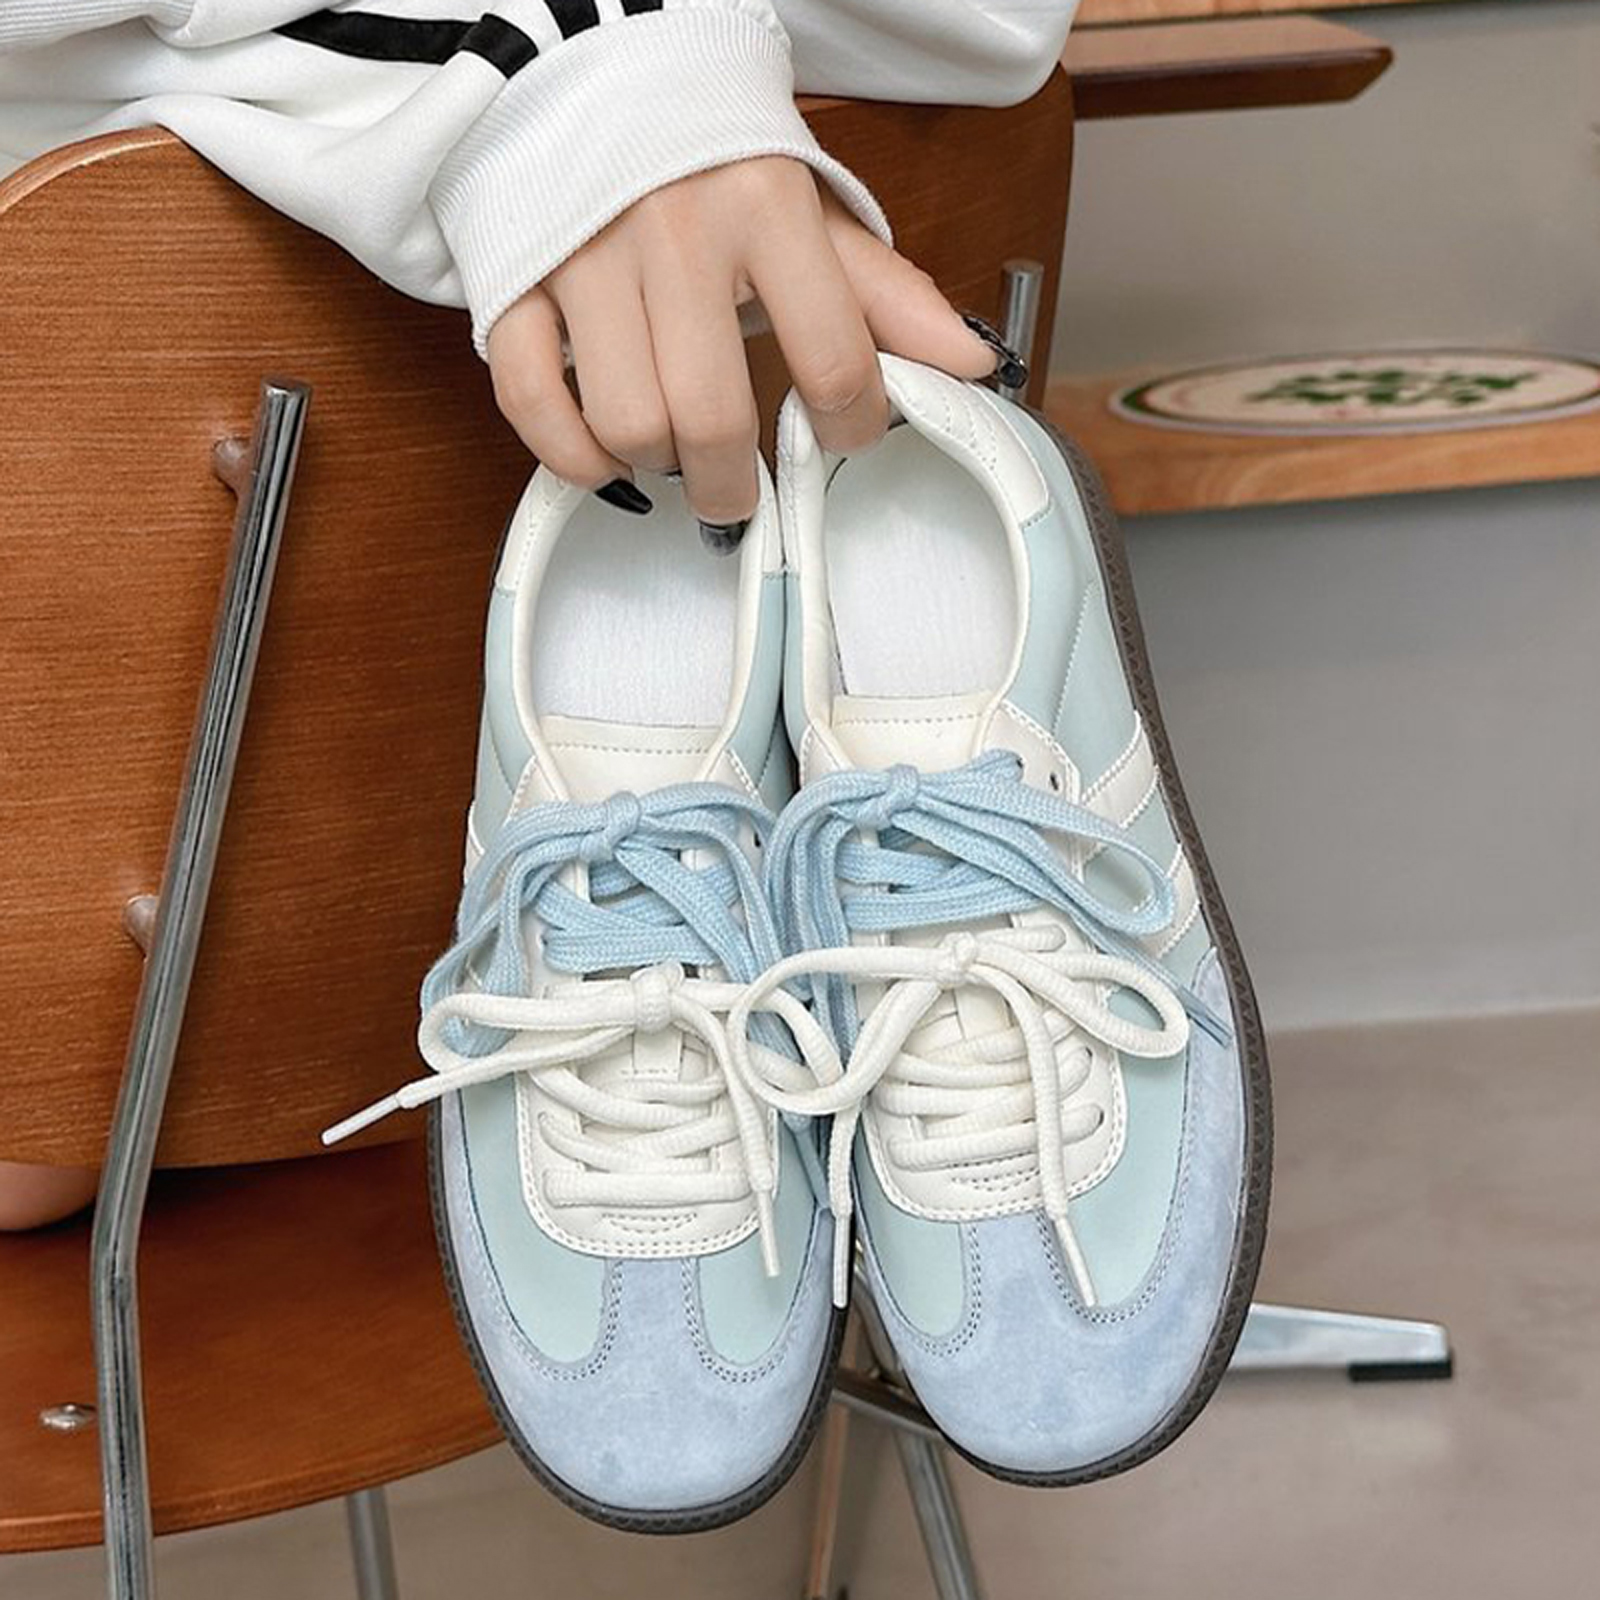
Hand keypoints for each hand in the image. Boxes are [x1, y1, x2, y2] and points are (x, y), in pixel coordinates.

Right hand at [486, 156, 1002, 531]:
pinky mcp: (515, 278)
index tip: (843, 435)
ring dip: (657, 465)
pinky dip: (571, 455)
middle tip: (741, 493)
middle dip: (735, 484)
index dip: (851, 425)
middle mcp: (673, 230)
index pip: (834, 361)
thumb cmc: (708, 158)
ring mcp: (585, 255)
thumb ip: (885, 295)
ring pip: (628, 422)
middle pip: (713, 418)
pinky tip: (604, 458)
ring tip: (673, 453)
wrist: (587, 65)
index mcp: (764, 205)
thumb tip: (974, 367)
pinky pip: (533, 401)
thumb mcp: (808, 209)